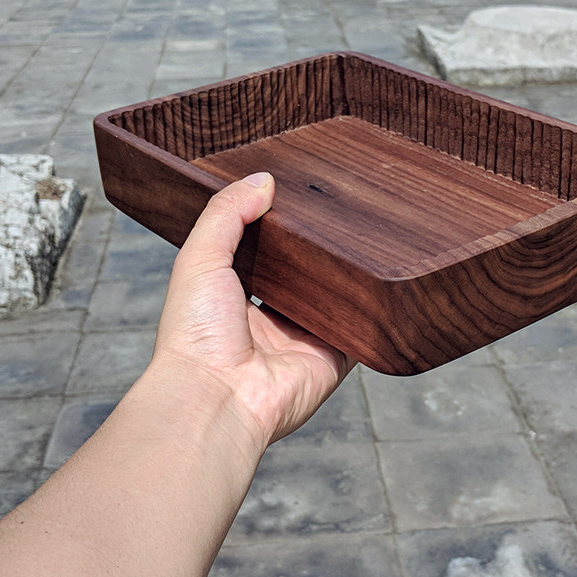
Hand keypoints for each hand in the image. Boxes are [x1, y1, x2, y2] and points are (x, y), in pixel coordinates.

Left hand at [151, 172, 354, 447]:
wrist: (216, 396)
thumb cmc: (195, 334)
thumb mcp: (200, 258)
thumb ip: (228, 215)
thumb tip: (262, 180)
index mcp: (233, 298)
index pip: (261, 256)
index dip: (276, 230)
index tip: (296, 200)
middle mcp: (268, 321)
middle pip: (301, 277)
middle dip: (315, 253)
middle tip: (338, 216)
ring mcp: (300, 340)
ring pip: (332, 301)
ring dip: (344, 279)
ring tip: (366, 238)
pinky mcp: (331, 358)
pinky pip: (358, 331)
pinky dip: (368, 313)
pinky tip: (380, 283)